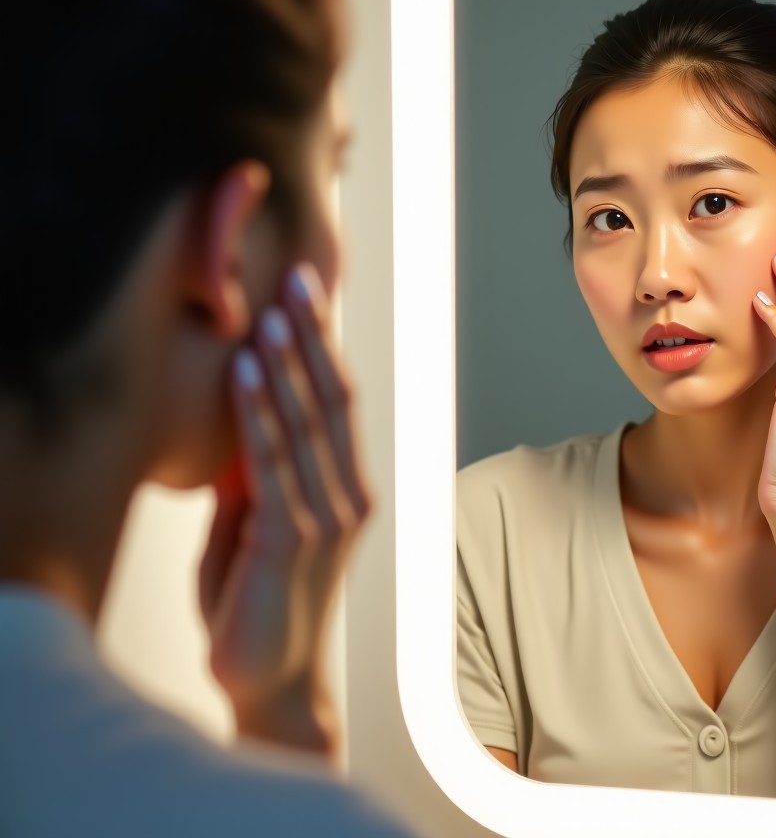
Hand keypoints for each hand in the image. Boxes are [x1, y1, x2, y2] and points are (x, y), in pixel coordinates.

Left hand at [198, 262, 372, 755]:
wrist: (273, 681)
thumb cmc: (260, 603)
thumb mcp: (257, 527)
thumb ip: (256, 476)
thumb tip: (240, 419)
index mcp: (349, 489)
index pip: (340, 403)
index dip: (325, 348)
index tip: (309, 298)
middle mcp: (350, 494)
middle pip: (334, 399)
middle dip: (314, 337)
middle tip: (300, 279)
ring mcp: (327, 516)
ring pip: (307, 423)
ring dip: (286, 364)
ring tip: (270, 314)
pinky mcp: (292, 538)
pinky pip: (273, 463)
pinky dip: (256, 414)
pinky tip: (244, 374)